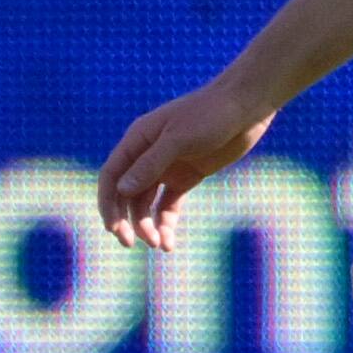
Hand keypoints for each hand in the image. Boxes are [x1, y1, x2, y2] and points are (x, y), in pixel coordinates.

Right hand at [97, 80, 275, 246]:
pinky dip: (165, 223)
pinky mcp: (186, 177)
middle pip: (126, 194)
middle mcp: (148, 155)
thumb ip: (150, 164)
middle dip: (125, 220)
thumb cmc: (210, 114)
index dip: (107, 203)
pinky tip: (169, 243)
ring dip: (147, 225)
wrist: (245, 108)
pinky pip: (168, 205)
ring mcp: (167, 167)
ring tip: (158, 245)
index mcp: (138, 140)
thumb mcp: (179, 138)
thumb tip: (121, 190)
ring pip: (146, 204)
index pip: (111, 176)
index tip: (112, 228)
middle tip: (130, 243)